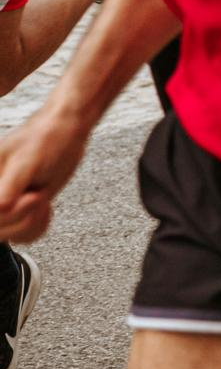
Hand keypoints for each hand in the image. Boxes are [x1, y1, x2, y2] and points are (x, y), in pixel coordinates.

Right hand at [0, 107, 92, 242]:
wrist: (66, 132)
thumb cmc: (46, 139)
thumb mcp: (28, 161)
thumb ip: (11, 185)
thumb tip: (1, 206)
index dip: (9, 214)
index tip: (31, 197)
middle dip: (23, 216)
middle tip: (37, 194)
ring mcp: (0, 205)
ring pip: (8, 236)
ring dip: (30, 222)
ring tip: (40, 197)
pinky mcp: (14, 212)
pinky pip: (19, 236)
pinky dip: (35, 227)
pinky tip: (42, 207)